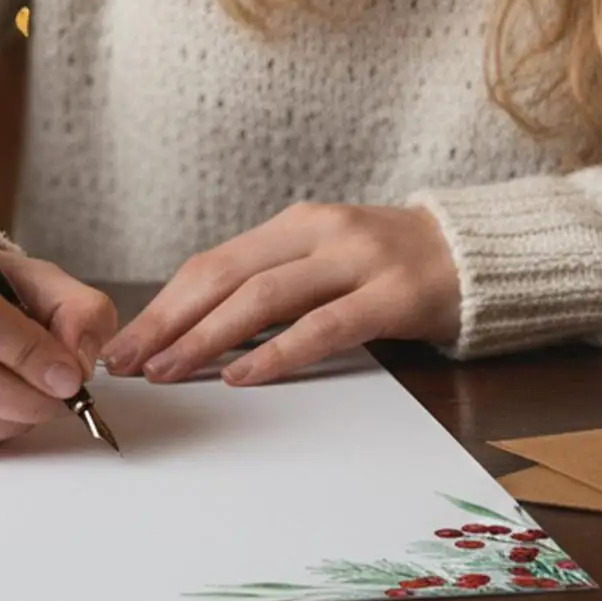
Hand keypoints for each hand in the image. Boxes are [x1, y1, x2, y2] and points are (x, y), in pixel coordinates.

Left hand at [99, 203, 459, 387]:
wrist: (475, 253)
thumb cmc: (388, 267)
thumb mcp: (323, 262)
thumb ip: (273, 284)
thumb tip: (195, 331)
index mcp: (294, 225)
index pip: (213, 264)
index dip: (165, 305)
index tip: (127, 343)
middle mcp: (319, 232)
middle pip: (225, 277)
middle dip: (170, 322)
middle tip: (128, 363)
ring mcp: (357, 260)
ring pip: (265, 298)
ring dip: (209, 338)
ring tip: (169, 371)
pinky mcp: (393, 294)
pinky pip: (325, 325)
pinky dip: (278, 352)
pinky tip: (243, 375)